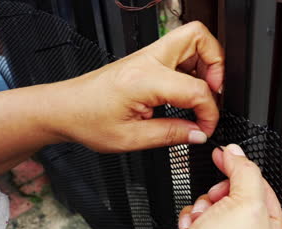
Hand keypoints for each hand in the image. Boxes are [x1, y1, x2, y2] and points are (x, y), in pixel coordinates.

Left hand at [45, 21, 223, 151]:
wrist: (64, 109)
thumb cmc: (87, 120)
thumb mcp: (131, 138)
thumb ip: (171, 134)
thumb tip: (199, 133)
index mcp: (144, 80)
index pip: (196, 89)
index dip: (209, 112)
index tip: (205, 127)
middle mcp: (147, 60)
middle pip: (198, 37)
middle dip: (217, 63)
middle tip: (214, 91)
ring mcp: (146, 56)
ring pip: (191, 38)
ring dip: (206, 62)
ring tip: (203, 90)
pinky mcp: (145, 60)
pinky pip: (179, 52)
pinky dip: (192, 66)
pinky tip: (186, 90)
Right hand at [142, 144, 281, 228]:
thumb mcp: (247, 205)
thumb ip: (245, 173)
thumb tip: (235, 152)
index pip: (264, 192)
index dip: (246, 171)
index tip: (228, 155)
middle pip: (236, 196)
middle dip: (221, 192)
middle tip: (217, 196)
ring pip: (212, 204)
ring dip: (204, 205)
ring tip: (203, 218)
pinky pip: (194, 216)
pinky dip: (190, 217)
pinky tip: (190, 227)